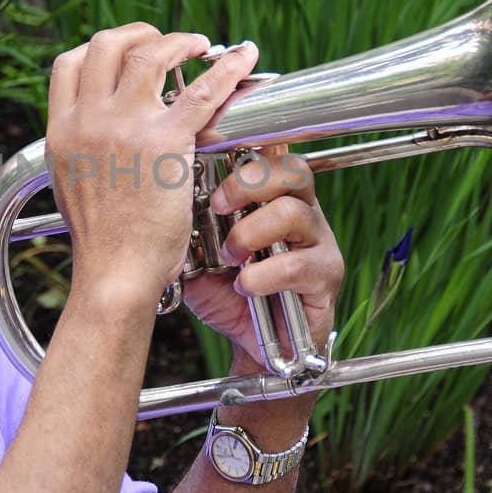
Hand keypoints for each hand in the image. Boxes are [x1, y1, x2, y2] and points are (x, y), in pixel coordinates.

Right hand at [46, 24, 257, 302]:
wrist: (114, 273)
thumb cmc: (101, 241)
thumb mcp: (70, 183)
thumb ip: (80, 148)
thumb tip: (94, 132)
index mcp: (61, 130)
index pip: (69, 63)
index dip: (99, 49)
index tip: (124, 52)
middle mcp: (87, 120)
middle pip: (107, 45)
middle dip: (139, 34)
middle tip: (165, 44)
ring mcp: (124, 127)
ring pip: (151, 53)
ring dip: (179, 41)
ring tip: (201, 46)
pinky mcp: (165, 142)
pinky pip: (201, 90)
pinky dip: (227, 67)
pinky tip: (243, 57)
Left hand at [181, 147, 344, 374]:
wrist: (252, 344)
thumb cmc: (228, 293)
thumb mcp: (198, 253)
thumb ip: (189, 224)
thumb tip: (165, 196)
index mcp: (273, 197)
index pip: (270, 153)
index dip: (244, 149)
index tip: (206, 157)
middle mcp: (301, 211)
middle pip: (292, 170)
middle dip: (247, 183)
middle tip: (216, 205)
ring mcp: (318, 241)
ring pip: (293, 213)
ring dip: (250, 234)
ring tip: (230, 258)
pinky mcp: (326, 275)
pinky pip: (297, 264)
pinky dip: (262, 276)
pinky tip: (244, 286)